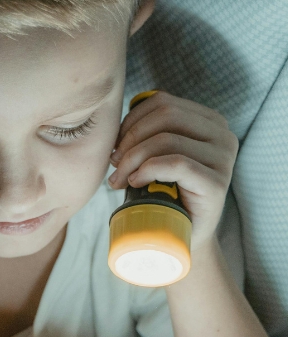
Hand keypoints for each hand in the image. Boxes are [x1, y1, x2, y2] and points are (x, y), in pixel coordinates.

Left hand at [109, 91, 237, 250]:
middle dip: (130, 138)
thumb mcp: (153, 154)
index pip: (162, 103)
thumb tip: (113, 125)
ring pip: (166, 139)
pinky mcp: (217, 182)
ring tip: (119, 179)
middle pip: (165, 116)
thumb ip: (144, 132)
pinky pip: (176, 163)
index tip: (115, 146)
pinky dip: (147, 170)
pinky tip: (134, 182)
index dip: (130, 121)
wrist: (181, 234)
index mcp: (208, 121)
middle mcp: (222, 134)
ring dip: (132, 158)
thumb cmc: (162, 191)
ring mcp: (223, 158)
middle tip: (113, 164)